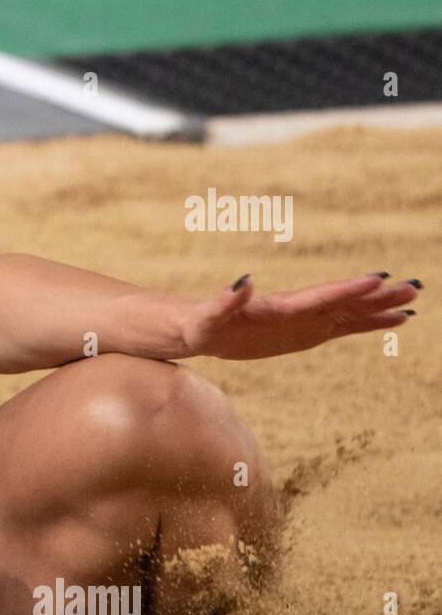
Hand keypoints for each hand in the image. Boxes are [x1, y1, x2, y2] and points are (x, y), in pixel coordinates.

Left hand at [181, 273, 420, 359]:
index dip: (346, 291)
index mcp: (277, 307)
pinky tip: (396, 321)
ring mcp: (306, 321)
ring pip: (352, 313)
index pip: (318, 297)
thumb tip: (242, 281)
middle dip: (377, 297)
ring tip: (415, 300)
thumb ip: (225, 301)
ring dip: (382, 307)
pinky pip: (346, 327)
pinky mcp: (307, 333)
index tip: (376, 281)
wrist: (199, 327)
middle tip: (414, 287)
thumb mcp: (208, 317)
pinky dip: (371, 324)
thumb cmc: (199, 323)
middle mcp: (298, 310)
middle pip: (344, 301)